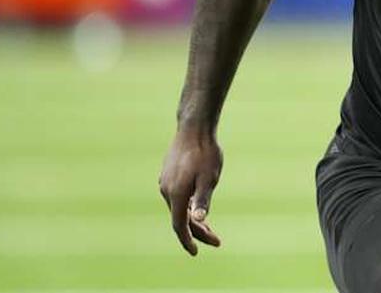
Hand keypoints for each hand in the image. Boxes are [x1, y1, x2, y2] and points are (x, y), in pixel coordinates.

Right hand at [158, 129, 222, 255]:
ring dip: (192, 220)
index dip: (188, 241)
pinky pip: (176, 198)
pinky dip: (187, 207)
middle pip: (180, 219)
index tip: (196, 253)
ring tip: (209, 228)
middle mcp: (166, 190)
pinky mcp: (167, 175)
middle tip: (216, 240)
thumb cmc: (205, 153)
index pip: (179, 226)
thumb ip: (203, 200)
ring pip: (178, 208)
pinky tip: (197, 208)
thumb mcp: (209, 178)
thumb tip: (199, 221)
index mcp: (176, 194)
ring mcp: (165, 182)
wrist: (194, 128)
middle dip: (197, 232)